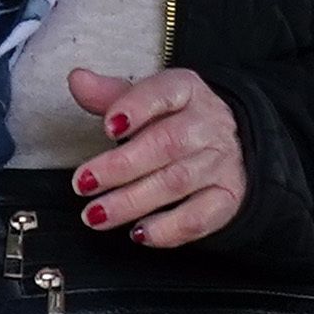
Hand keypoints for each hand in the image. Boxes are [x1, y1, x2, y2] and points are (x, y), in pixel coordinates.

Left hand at [66, 67, 247, 249]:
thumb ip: (110, 95)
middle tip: (84, 182)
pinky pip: (199, 217)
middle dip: (121, 166)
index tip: (108, 126)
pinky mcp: (226, 197)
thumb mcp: (147, 100)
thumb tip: (78, 79)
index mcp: (187, 91)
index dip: (136, 108)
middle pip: (167, 143)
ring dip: (132, 201)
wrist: (235, 144)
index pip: (164, 93)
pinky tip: (140, 233)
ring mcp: (219, 162)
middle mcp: (207, 125)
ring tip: (97, 214)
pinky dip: (168, 229)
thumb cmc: (178, 121)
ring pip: (178, 182)